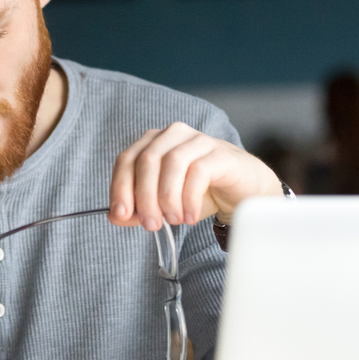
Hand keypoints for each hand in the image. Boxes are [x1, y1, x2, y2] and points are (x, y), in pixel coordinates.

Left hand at [108, 122, 282, 230]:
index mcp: (154, 142)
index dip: (120, 187)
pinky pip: (198, 171)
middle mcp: (173, 135)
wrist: (243, 190)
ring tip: (173, 220)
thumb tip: (115, 217)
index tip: (121, 215)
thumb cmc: (200, 193)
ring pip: (172, 163)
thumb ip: (138, 209)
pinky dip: (189, 198)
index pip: (127, 159)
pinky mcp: (220, 153)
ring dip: (167, 197)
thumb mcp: (163, 204)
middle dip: (144, 197)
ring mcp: (198, 140)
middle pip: (147, 160)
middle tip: (151, 224)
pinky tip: (189, 216)